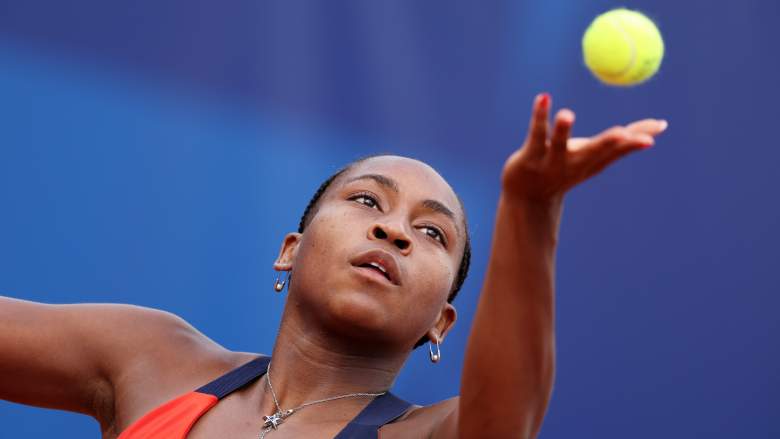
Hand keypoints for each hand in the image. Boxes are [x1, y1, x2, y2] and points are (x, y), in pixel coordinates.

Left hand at [501, 93, 667, 204]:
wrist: (528, 197)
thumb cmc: (567, 168)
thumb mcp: (598, 157)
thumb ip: (626, 142)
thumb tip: (663, 125)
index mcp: (594, 162)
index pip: (618, 149)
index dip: (635, 139)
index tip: (658, 128)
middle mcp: (575, 164)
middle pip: (593, 152)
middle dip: (608, 144)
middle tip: (621, 133)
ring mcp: (550, 162)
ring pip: (558, 144)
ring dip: (563, 129)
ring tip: (567, 114)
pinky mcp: (529, 156)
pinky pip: (535, 133)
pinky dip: (539, 115)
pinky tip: (543, 98)